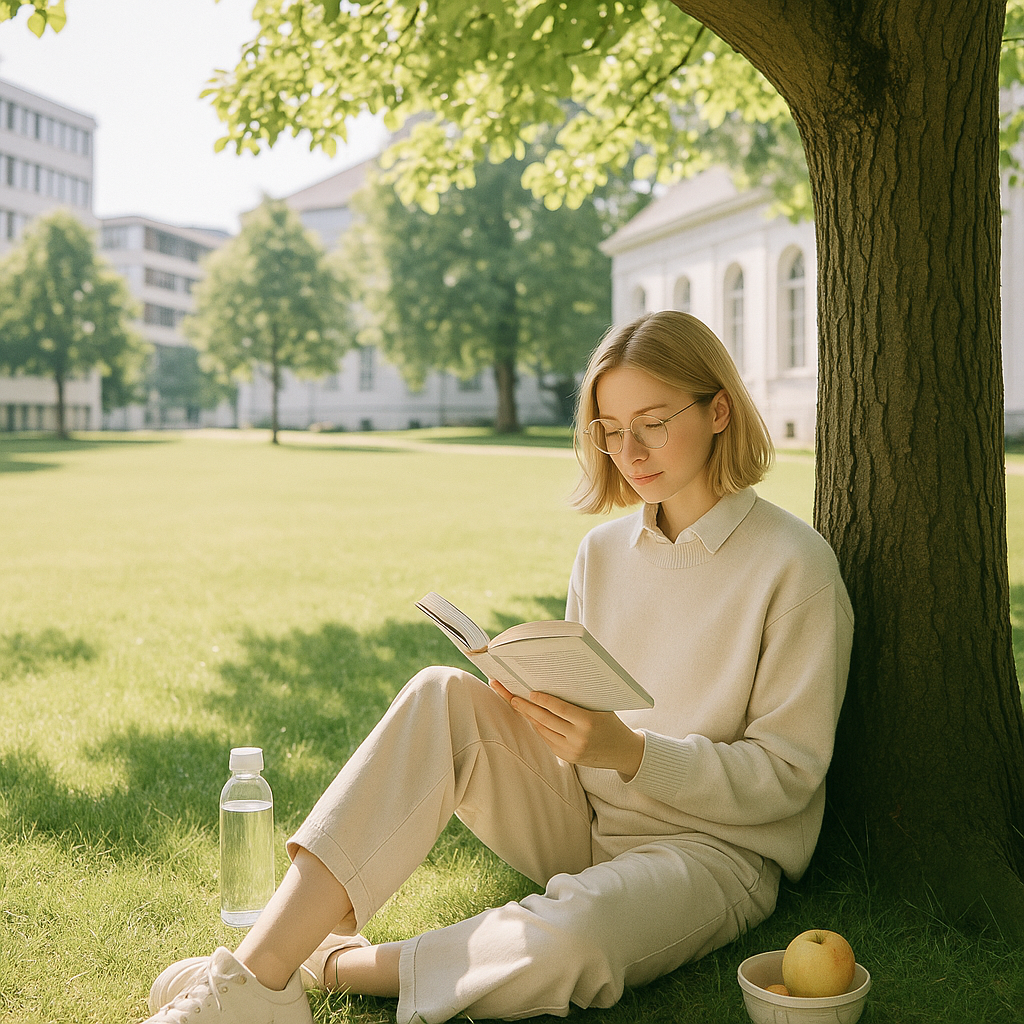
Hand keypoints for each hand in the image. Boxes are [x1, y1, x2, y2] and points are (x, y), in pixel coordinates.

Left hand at [489, 680, 644, 777]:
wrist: (623, 752)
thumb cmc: (611, 722)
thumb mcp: (601, 708)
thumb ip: (581, 700)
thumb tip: (556, 682)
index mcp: (588, 722)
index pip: (560, 709)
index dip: (544, 701)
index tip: (530, 692)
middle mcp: (578, 738)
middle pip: (546, 720)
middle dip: (526, 708)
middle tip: (511, 697)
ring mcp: (571, 750)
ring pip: (543, 731)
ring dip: (529, 717)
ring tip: (516, 703)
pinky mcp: (567, 758)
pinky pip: (547, 740)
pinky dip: (538, 727)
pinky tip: (530, 717)